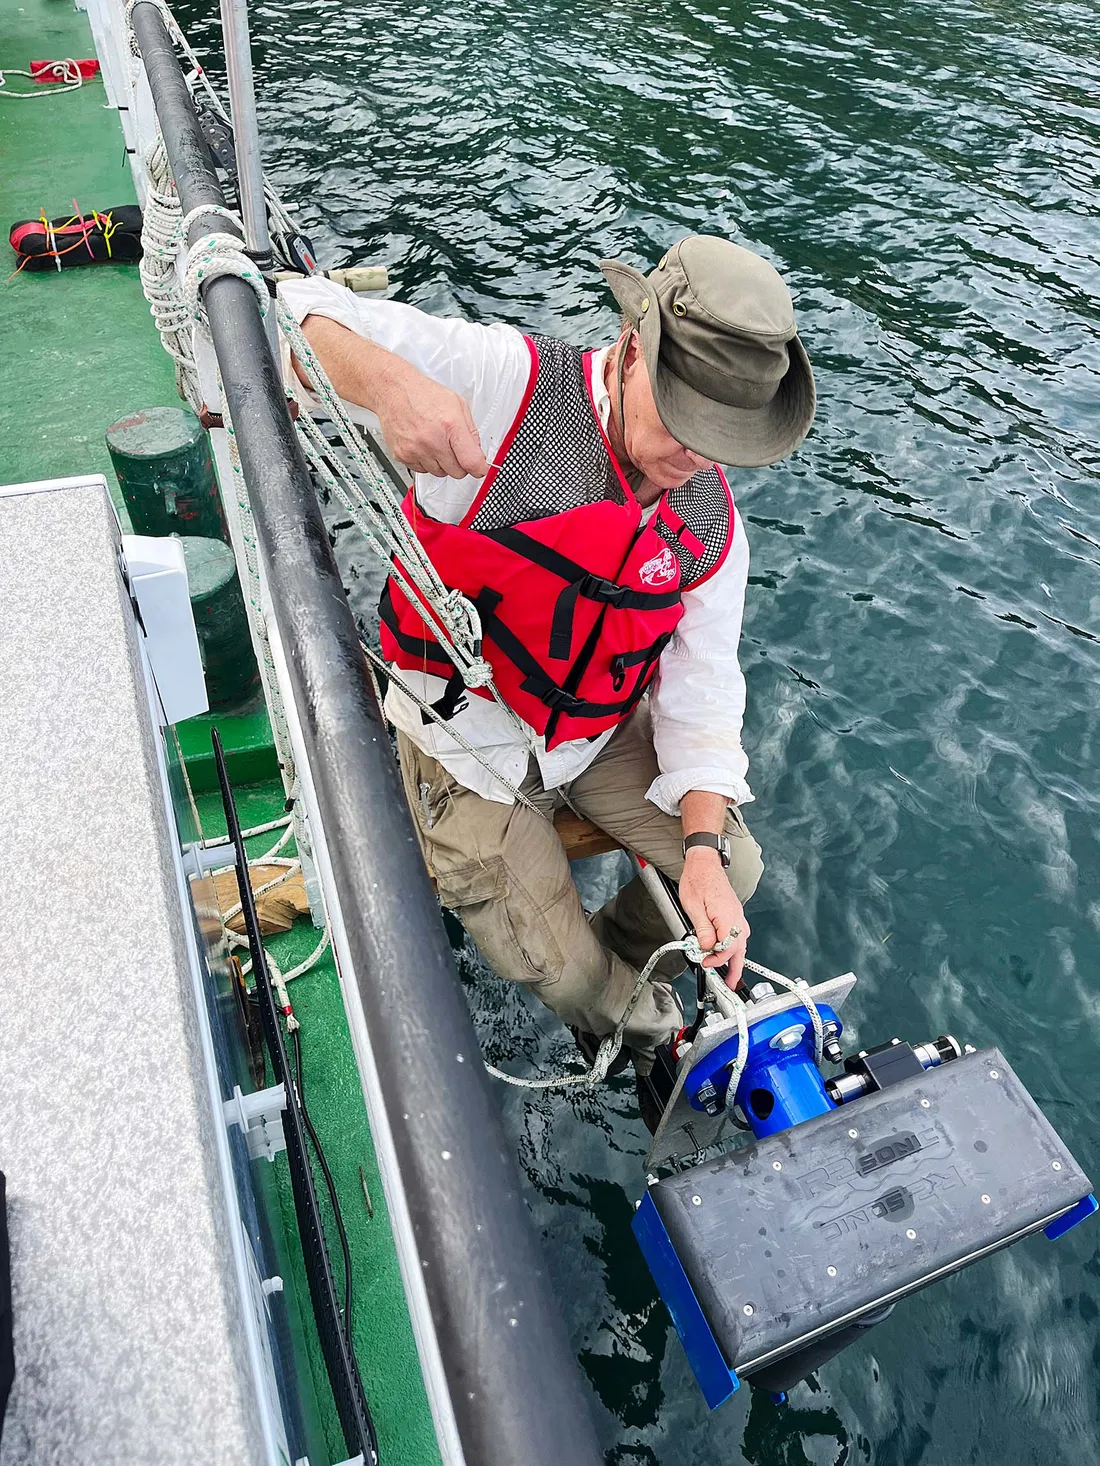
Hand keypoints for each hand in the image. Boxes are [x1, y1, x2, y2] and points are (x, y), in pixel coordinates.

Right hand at [376, 370, 488, 480]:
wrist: (393, 391)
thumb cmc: (423, 395)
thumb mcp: (457, 404)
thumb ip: (471, 431)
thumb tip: (478, 452)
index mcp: (450, 425)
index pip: (471, 462)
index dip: (479, 468)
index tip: (479, 468)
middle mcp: (432, 440)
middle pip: (457, 472)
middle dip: (460, 464)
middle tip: (454, 449)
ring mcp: (416, 450)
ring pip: (440, 473)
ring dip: (442, 463)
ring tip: (436, 443)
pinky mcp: (403, 456)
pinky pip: (422, 470)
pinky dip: (426, 462)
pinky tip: (423, 445)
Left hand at [678, 849, 748, 988]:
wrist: (705, 862)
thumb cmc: (697, 879)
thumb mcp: (693, 906)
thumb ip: (702, 930)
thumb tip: (706, 948)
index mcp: (727, 917)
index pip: (727, 947)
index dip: (716, 959)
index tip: (705, 962)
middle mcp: (736, 918)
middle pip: (740, 949)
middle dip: (735, 969)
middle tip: (732, 985)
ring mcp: (737, 916)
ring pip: (740, 942)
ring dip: (735, 959)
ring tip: (730, 974)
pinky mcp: (734, 914)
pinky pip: (738, 935)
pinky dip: (734, 947)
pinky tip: (728, 953)